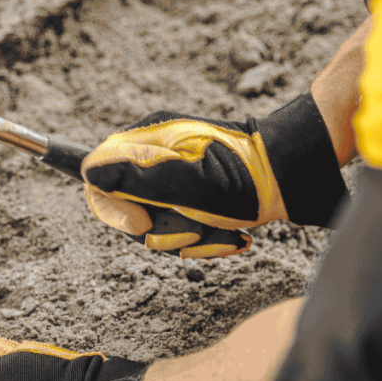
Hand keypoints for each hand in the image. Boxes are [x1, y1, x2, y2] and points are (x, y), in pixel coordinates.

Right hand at [82, 93, 346, 256]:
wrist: (295, 179)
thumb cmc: (241, 178)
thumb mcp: (182, 180)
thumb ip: (131, 177)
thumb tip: (86, 171)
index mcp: (147, 142)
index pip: (97, 178)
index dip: (113, 210)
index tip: (143, 225)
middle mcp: (158, 158)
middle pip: (130, 211)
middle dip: (162, 229)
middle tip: (195, 225)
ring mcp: (181, 179)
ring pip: (161, 227)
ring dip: (192, 238)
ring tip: (223, 228)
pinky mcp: (202, 199)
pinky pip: (188, 230)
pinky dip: (210, 239)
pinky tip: (234, 235)